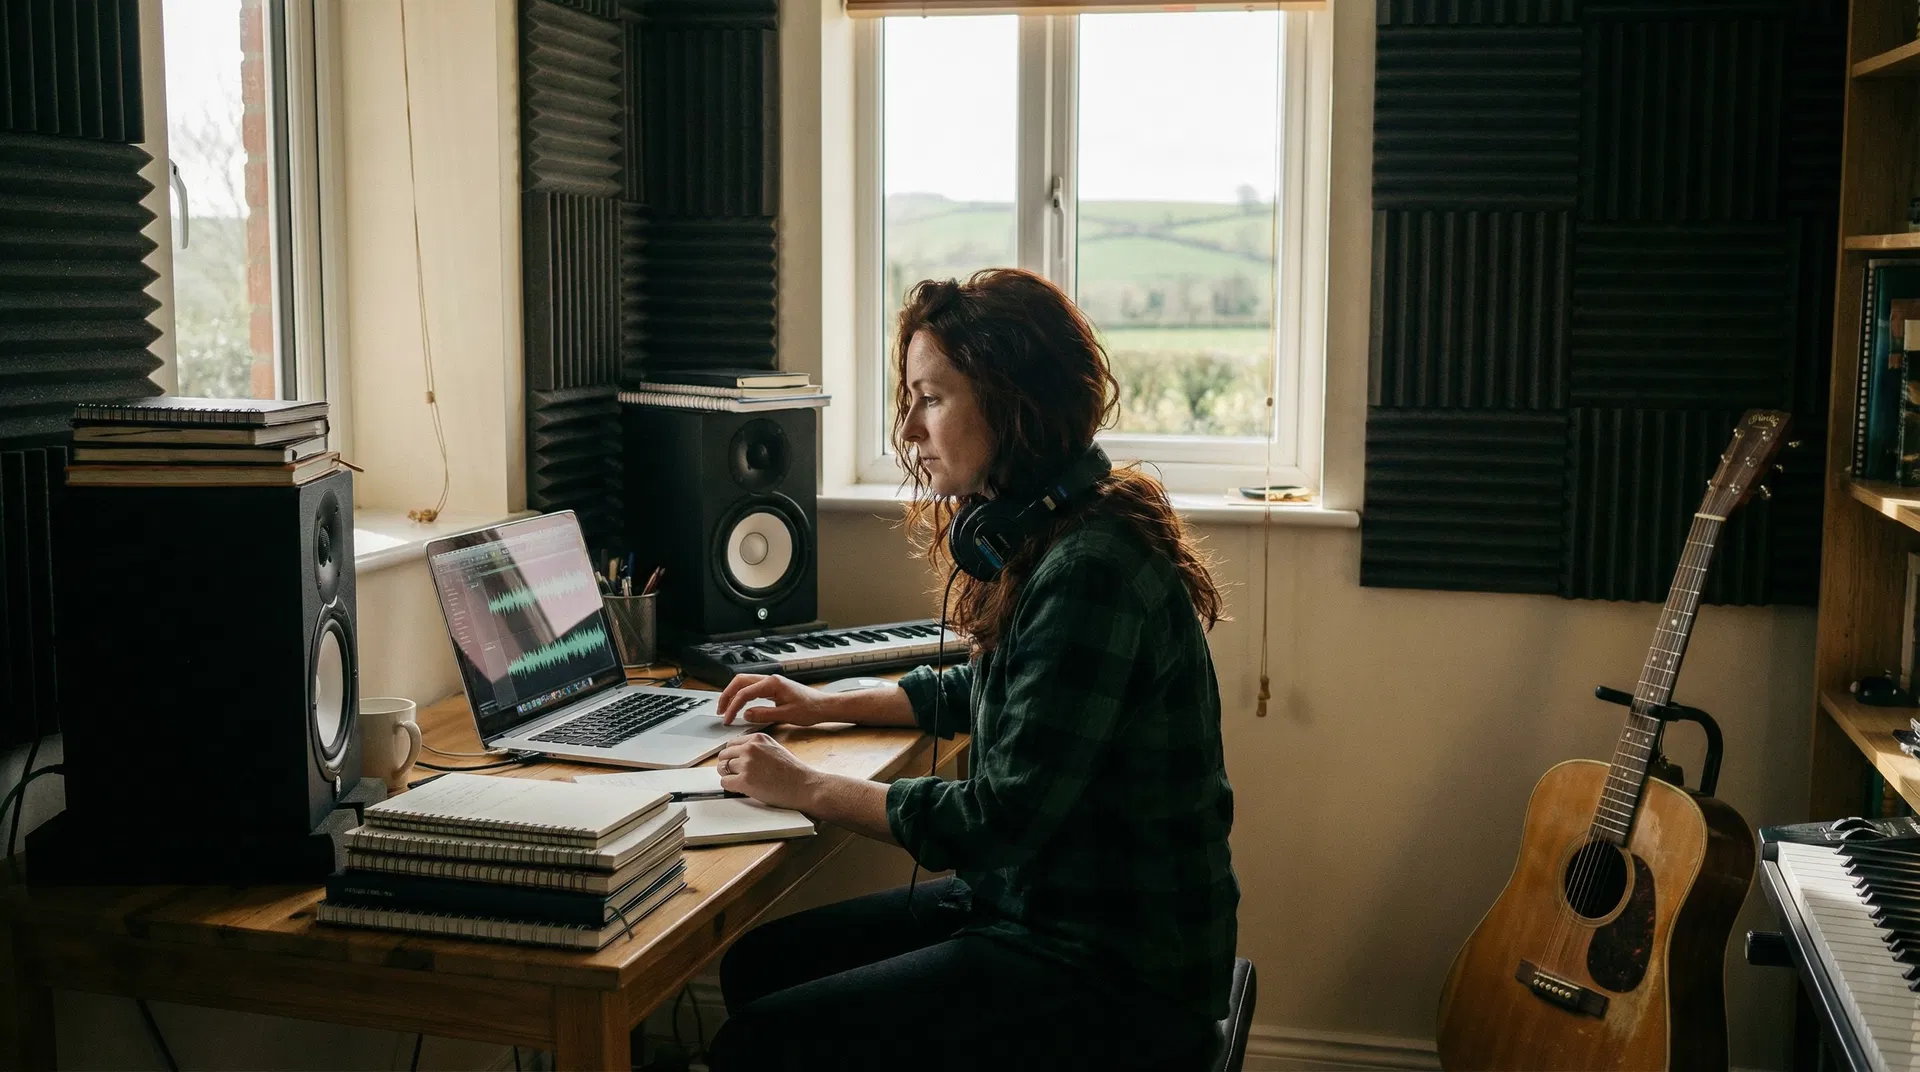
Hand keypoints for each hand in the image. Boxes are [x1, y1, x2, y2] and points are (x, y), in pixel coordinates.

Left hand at [715, 733, 818, 811]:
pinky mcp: (744, 780)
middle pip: (724, 755)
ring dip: (729, 776)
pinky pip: (725, 783)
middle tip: (737, 774)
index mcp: (757, 738)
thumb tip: (739, 753)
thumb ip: (757, 747)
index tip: (736, 762)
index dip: (733, 756)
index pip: (731, 744)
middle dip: (728, 765)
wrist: (804, 785)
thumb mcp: (774, 748)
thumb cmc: (793, 771)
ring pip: (722, 768)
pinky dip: (730, 787)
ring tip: (742, 781)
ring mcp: (747, 764)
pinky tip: (742, 788)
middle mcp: (750, 748)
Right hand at [716, 673, 833, 725]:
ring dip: (733, 694)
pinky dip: (742, 695)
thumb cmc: (810, 709)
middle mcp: (770, 679)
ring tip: (726, 709)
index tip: (727, 719)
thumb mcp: (787, 715)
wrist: (824, 706)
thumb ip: (764, 714)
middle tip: (720, 711)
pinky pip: (752, 687)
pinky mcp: (773, 687)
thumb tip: (745, 714)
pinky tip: (739, 706)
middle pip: (739, 681)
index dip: (733, 707)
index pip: (744, 693)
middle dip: (727, 695)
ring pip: (744, 683)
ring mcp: (771, 682)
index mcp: (772, 683)